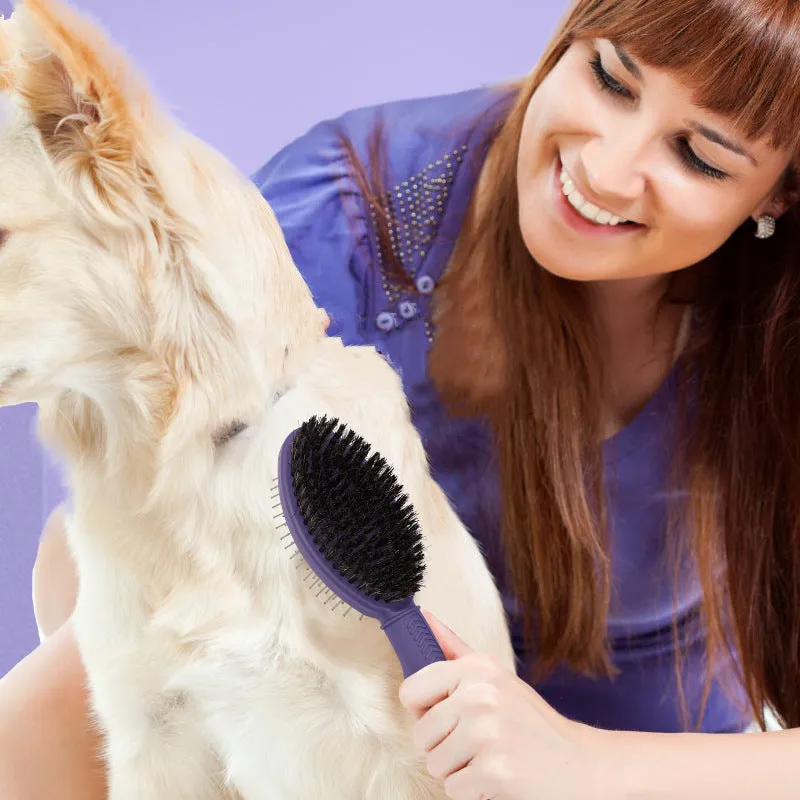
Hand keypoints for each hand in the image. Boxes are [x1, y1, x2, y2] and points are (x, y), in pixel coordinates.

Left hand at [398, 610, 610, 799]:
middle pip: (421, 734)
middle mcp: (480, 695)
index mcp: (477, 668)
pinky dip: (473, 791)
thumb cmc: (530, 722)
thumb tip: (423, 618)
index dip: (422, 711)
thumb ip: (455, 650)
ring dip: (458, 770)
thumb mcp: (496, 677)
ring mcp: (487, 733)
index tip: (446, 717)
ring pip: (434, 763)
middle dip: (444, 746)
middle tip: (479, 743)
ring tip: (489, 758)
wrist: (579, 763)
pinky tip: (498, 777)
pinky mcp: (494, 771)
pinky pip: (453, 789)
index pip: (411, 690)